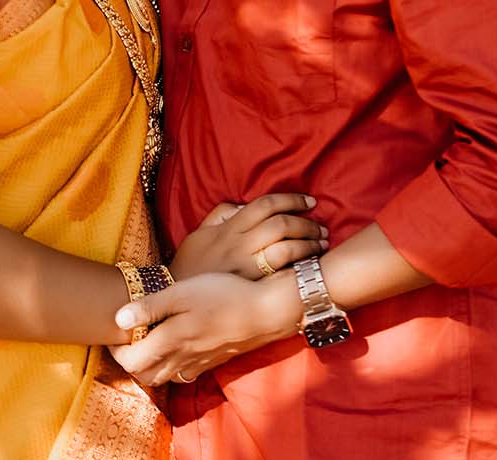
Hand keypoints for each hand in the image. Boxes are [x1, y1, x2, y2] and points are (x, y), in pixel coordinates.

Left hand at [110, 272, 300, 385]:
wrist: (263, 310)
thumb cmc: (222, 294)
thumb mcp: (183, 292)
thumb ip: (151, 306)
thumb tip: (118, 320)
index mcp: (171, 340)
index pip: (132, 361)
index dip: (116, 351)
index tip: (112, 333)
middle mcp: (182, 358)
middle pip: (145, 375)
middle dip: (130, 362)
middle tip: (126, 340)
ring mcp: (198, 362)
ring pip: (164, 377)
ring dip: (149, 366)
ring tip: (146, 342)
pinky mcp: (211, 361)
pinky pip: (183, 374)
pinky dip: (171, 367)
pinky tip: (174, 348)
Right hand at [169, 194, 326, 282]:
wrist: (175, 297)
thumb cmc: (190, 263)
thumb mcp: (200, 232)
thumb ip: (222, 214)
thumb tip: (243, 205)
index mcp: (230, 227)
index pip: (266, 205)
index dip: (291, 199)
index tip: (310, 201)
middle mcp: (240, 246)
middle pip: (281, 226)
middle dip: (306, 224)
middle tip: (322, 227)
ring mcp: (247, 270)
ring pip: (286, 251)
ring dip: (309, 246)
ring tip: (322, 245)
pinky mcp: (252, 290)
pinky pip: (281, 276)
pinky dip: (299, 269)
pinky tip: (310, 268)